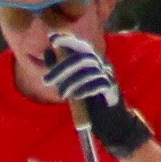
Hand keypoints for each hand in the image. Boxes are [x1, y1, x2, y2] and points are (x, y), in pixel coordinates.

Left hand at [42, 34, 152, 157]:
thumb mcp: (73, 82)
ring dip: (70, 82)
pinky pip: (98, 84)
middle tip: (47, 81)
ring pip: (88, 70)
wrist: (113, 122)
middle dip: (61, 67)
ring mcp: (109, 76)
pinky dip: (84, 89)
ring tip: (61, 94)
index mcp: (93, 61)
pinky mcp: (112, 88)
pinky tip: (75, 96)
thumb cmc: (92, 102)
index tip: (53, 39)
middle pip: (82, 57)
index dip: (68, 40)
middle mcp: (102, 65)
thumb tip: (48, 52)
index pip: (81, 45)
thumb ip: (62, 68)